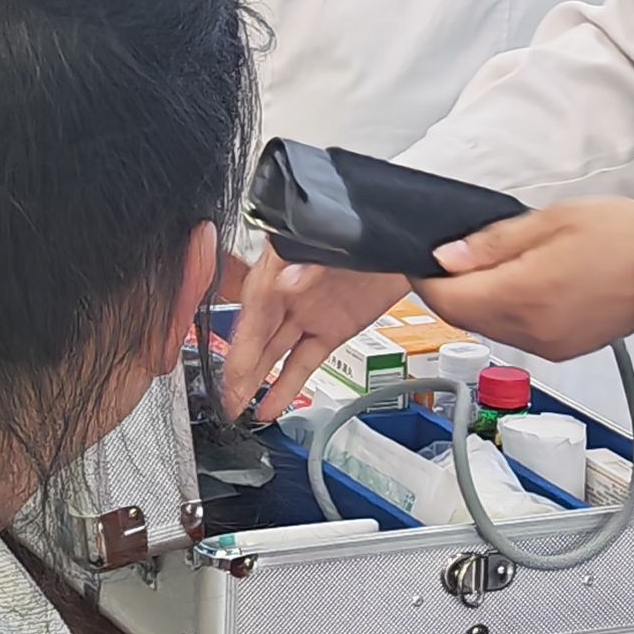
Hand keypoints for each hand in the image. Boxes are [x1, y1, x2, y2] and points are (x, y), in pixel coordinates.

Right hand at [222, 247, 408, 424]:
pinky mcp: (331, 329)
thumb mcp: (337, 238)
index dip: (241, 344)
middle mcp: (288, 289)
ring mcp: (309, 312)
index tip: (231, 373)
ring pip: (275, 351)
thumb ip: (310, 263)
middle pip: (258, 335)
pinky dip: (287, 384)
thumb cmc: (364, 224)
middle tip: (227, 402)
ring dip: (257, 380)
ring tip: (239, 409)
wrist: (406, 235)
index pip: (254, 308)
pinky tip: (271, 405)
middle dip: (240, 371)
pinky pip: (304, 361)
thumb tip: (288, 283)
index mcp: (281, 262)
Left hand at [416, 200, 633, 365]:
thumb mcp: (550, 220)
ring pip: (487, 328)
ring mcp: (547, 346)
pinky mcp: (561, 350)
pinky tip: (518, 286)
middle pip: (463, 317)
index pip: (447, 300)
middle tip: (450, 256)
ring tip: (490, 265)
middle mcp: (531, 331)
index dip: (424, 278)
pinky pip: (515, 335)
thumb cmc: (622, 235)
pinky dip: (504, 312)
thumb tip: (447, 257)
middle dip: (448, 290)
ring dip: (476, 301)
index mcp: (523, 296)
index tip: (419, 256)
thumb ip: (493, 243)